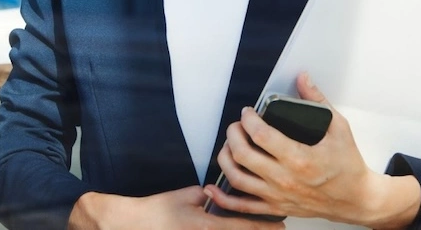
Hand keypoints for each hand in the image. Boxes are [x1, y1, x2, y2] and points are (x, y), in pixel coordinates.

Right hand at [68, 187, 284, 229]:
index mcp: (208, 225)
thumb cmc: (158, 210)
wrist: (138, 224)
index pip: (243, 225)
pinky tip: (232, 227)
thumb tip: (220, 193)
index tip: (282, 225)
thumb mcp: (186, 195)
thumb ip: (207, 194)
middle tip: (279, 229)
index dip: (264, 226)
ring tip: (262, 229)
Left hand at [205, 73, 420, 227]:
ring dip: (225, 159)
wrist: (357, 200)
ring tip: (228, 145)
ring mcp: (278, 195)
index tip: (248, 112)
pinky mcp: (275, 207)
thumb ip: (318, 100)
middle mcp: (285, 179)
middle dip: (233, 134)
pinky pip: (242, 206)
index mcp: (300, 158)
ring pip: (236, 179)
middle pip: (242, 155)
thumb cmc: (348, 166)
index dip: (248, 119)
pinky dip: (223, 199)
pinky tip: (213, 188)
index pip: (261, 135)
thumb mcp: (339, 128)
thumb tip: (303, 78)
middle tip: (237, 125)